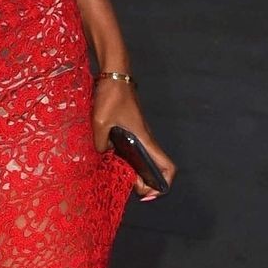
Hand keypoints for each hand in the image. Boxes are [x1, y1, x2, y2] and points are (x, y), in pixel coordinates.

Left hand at [91, 76, 175, 201]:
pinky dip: (129, 161)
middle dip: (146, 184)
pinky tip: (113, 162)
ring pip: (145, 160)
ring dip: (137, 173)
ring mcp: (139, 135)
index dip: (163, 184)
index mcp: (145, 140)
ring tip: (121, 179)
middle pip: (156, 169)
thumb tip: (102, 153)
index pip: (167, 167)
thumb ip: (100, 142)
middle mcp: (146, 140)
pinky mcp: (131, 130)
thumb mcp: (100, 122)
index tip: (147, 192)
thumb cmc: (111, 97)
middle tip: (129, 188)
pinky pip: (135, 151)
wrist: (114, 76)